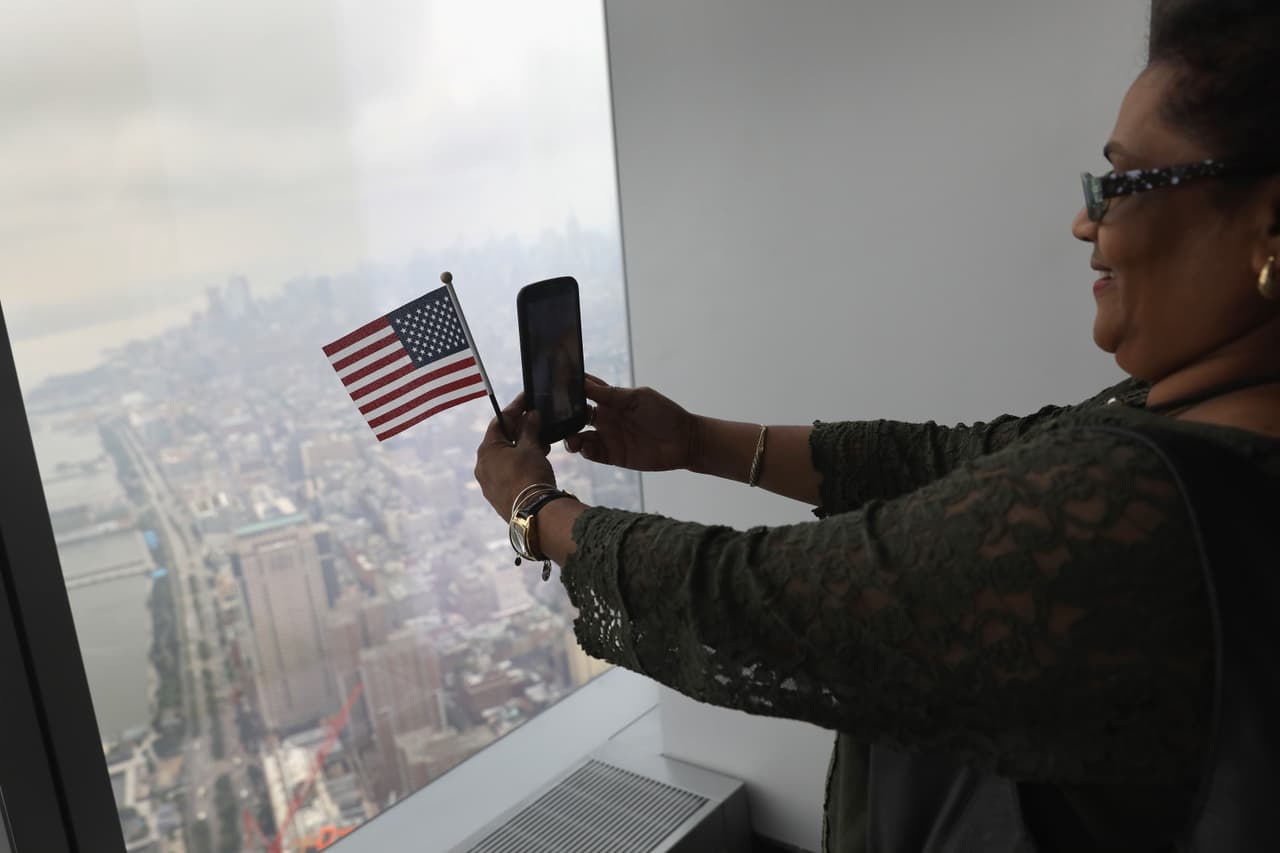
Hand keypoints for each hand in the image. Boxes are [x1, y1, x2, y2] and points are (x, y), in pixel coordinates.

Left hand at [474, 393, 555, 518]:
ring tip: (542, 443)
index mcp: (486, 450)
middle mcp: (482, 466)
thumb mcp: (531, 447)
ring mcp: (488, 483)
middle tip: (537, 421)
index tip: (527, 399)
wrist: (534, 514)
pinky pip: (507, 472)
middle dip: (520, 429)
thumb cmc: (530, 475)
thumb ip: (529, 428)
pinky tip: (536, 461)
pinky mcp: (498, 496)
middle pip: (501, 440)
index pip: (499, 422)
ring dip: (522, 447)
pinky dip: (520, 463)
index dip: (515, 409)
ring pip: (505, 458)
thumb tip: (531, 414)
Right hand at [563, 374, 699, 471]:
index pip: (585, 392)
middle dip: (564, 417)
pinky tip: (584, 447)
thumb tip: (585, 383)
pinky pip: (592, 454)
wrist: (684, 441)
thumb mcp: (639, 398)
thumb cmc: (664, 414)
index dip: (571, 389)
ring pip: (580, 437)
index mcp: (611, 400)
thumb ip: (612, 394)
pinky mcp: (613, 455)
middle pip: (576, 416)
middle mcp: (606, 418)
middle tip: (556, 417)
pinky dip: (585, 450)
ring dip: (571, 436)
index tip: (554, 386)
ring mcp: (608, 437)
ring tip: (570, 437)